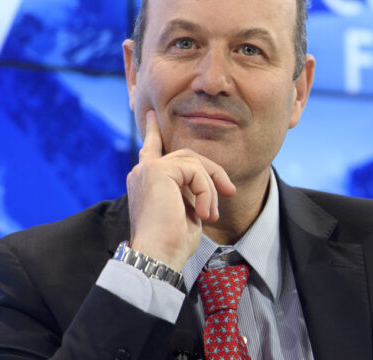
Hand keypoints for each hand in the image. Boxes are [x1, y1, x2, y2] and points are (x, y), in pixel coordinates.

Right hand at [126, 110, 235, 269]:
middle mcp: (142, 171)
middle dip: (213, 173)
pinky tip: (204, 213)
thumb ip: (191, 190)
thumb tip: (208, 184)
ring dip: (210, 188)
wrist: (158, 256)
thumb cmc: (173, 242)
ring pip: (194, 163)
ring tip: (210, 214)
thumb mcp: (187, 210)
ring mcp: (148, 169)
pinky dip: (206, 191)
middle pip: (188, 156)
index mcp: (146, 180)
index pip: (152, 149)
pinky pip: (195, 171)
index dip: (154, 132)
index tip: (153, 116)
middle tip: (230, 191)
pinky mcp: (157, 170)